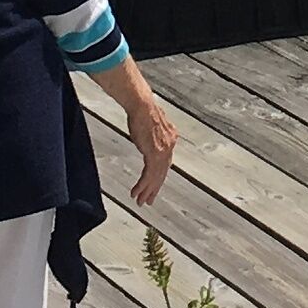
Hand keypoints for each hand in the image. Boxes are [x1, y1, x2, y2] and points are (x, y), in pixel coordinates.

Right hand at [123, 89, 179, 205]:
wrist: (142, 105)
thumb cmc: (143, 111)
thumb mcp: (151, 126)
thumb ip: (153, 135)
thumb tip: (148, 139)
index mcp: (171, 139)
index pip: (165, 163)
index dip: (159, 176)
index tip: (154, 185)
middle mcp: (170, 146)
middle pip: (162, 172)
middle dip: (154, 188)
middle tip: (148, 200)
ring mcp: (163, 151)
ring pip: (155, 177)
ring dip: (147, 190)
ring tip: (140, 201)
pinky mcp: (154, 154)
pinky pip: (149, 175)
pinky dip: (142, 185)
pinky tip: (136, 192)